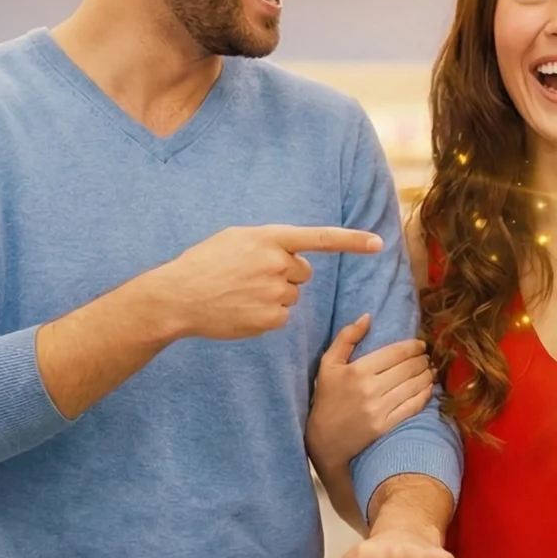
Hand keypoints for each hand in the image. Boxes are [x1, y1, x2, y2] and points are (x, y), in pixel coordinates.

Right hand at [140, 226, 383, 340]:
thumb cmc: (203, 264)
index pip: (319, 238)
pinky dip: (266, 315)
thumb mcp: (235, 238)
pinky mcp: (270, 319)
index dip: (351, 241)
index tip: (378, 244)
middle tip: (251, 277)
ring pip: (292, 296)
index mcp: (268, 238)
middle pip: (303, 272)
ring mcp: (274, 293)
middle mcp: (276, 263)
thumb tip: (294, 255)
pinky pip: (282, 316)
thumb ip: (268, 242)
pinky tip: (242, 309)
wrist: (178, 297)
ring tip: (241, 293)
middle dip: (286, 275)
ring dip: (274, 296)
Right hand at [306, 314, 432, 471]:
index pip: (395, 353)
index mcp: (358, 371)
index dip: (413, 347)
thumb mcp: (328, 364)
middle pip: (408, 369)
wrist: (325, 439)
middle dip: (422, 360)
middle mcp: (371, 389)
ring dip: (427, 376)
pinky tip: (428, 388)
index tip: (420, 345)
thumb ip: (346, 337)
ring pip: (414, 386)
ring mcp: (379, 409)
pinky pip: (412, 407)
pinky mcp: (385, 426)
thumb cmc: (326, 397)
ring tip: (430, 370)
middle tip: (426, 357)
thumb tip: (367, 317)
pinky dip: (425, 395)